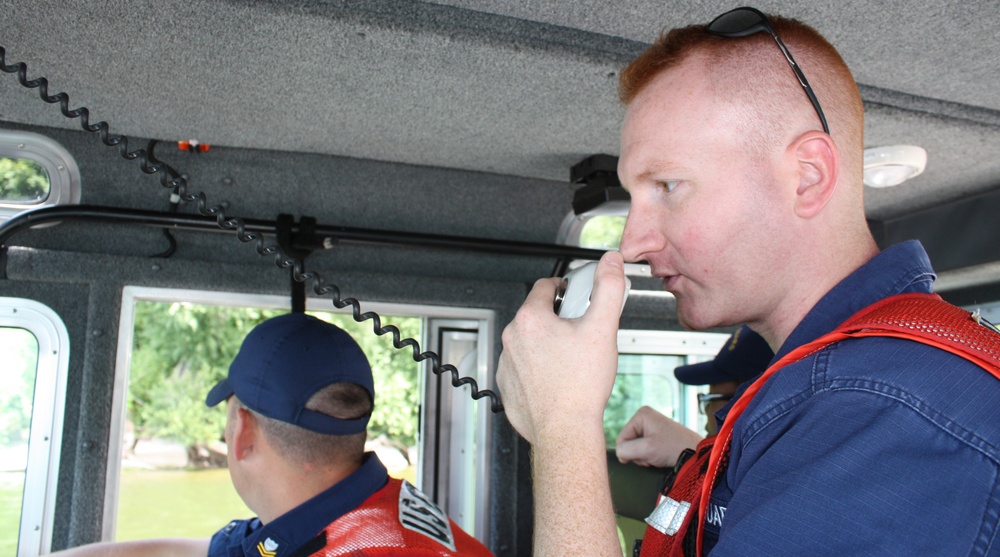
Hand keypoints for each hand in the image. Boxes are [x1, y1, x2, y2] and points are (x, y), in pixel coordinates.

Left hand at [496, 251, 626, 444]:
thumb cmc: (580, 387)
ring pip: (530, 342)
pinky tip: (559, 379)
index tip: (577, 296)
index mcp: (531, 319)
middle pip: (538, 314)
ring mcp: (506, 363)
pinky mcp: (508, 386)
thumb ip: (609, 288)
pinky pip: (523, 367)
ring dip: (548, 344)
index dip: (565, 287)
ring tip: (572, 360)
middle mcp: (512, 339)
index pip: (545, 285)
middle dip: (559, 319)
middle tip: (582, 333)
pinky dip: (539, 368)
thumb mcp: (603, 329)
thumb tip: (610, 262)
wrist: (565, 432)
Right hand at [615, 406, 701, 467]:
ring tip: (658, 456)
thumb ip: (626, 450)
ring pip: (635, 448)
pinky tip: (660, 456)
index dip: (630, 451)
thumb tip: (619, 454)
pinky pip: (644, 449)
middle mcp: (645, 417)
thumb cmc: (674, 449)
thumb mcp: (646, 449)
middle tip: (653, 455)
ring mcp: (651, 426)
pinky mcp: (656, 435)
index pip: (621, 438)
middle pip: (628, 443)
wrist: (696, 453)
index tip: (647, 454)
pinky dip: (649, 456)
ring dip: (644, 456)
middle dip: (639, 454)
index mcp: (641, 414)